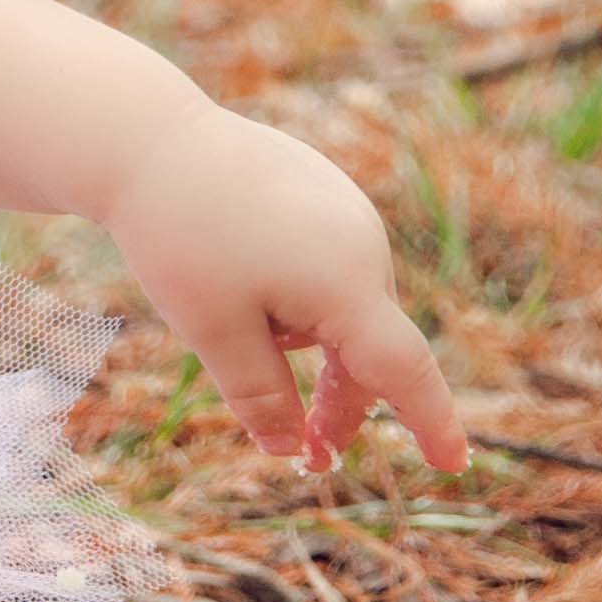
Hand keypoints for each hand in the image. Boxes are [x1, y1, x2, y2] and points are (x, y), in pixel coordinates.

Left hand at [93, 105, 468, 476]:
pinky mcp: (324, 192)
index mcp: (347, 281)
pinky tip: (241, 276)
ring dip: (313, 346)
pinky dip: (300, 298)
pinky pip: (327, 266)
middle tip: (311, 454)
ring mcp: (347, 212)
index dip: (431, 422)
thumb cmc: (180, 235)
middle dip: (342, 402)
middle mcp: (364, 243)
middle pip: (369, 346)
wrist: (148, 138)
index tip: (453, 463)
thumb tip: (291, 449)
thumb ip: (260, 396)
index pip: (405, 369)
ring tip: (237, 323)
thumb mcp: (213, 332)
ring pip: (345, 308)